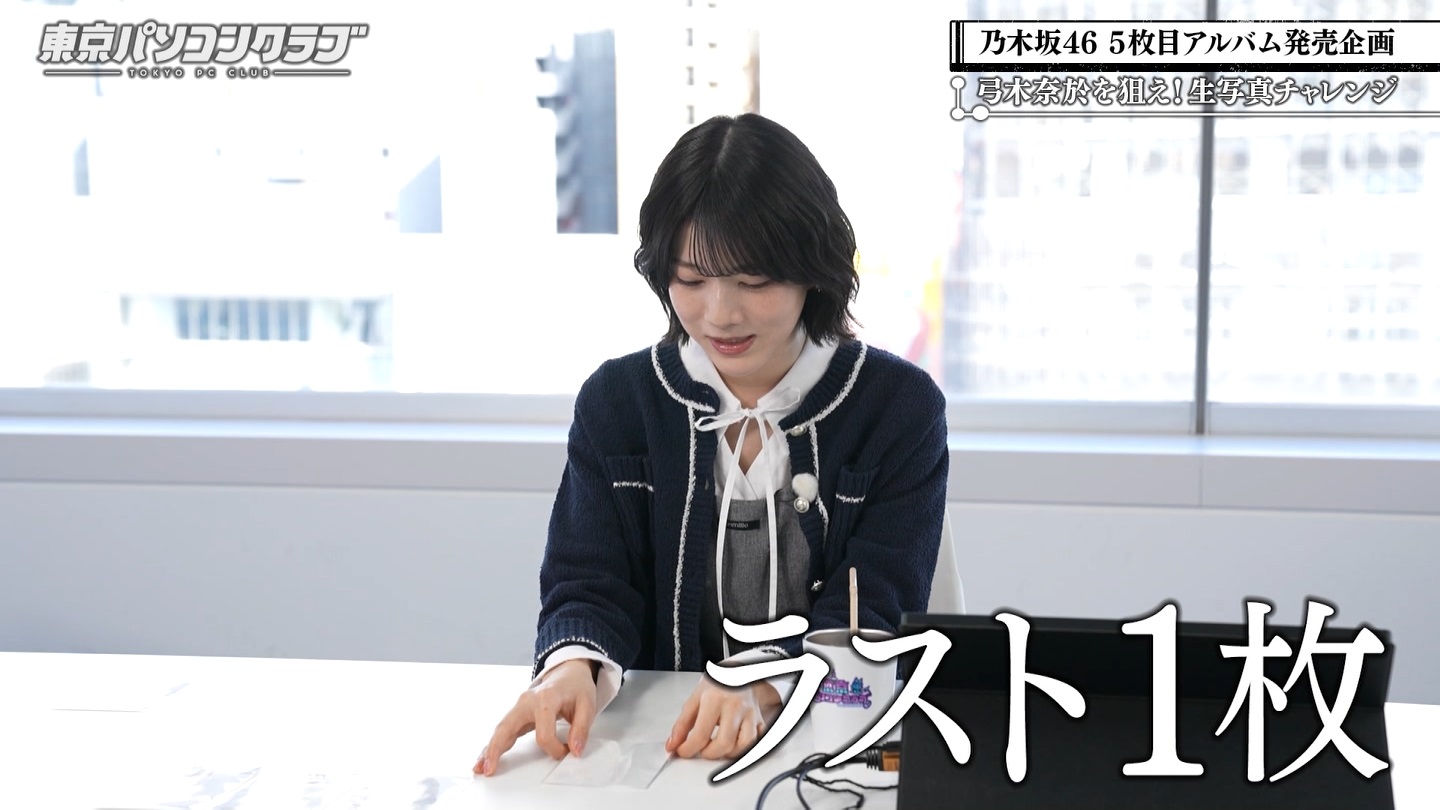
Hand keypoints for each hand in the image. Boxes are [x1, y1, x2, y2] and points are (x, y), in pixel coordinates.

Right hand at [476, 659, 597, 776]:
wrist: (568, 673)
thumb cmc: (576, 688)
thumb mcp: (588, 704)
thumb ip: (582, 728)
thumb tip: (575, 750)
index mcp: (545, 698)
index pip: (543, 734)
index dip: (555, 748)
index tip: (566, 751)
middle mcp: (527, 701)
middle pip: (507, 727)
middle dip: (496, 748)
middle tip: (489, 768)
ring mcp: (519, 707)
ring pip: (500, 729)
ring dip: (489, 749)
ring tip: (479, 768)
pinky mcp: (517, 714)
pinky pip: (503, 730)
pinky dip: (493, 744)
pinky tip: (484, 758)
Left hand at [665, 678, 781, 759]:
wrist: (739, 672)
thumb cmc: (717, 685)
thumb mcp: (694, 700)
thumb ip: (681, 725)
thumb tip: (672, 745)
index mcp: (714, 699)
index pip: (701, 734)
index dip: (688, 749)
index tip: (683, 751)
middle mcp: (735, 706)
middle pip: (724, 743)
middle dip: (709, 754)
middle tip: (702, 750)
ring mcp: (750, 713)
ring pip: (744, 745)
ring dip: (729, 753)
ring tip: (718, 748)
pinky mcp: (760, 719)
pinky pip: (757, 741)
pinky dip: (745, 749)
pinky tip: (734, 745)